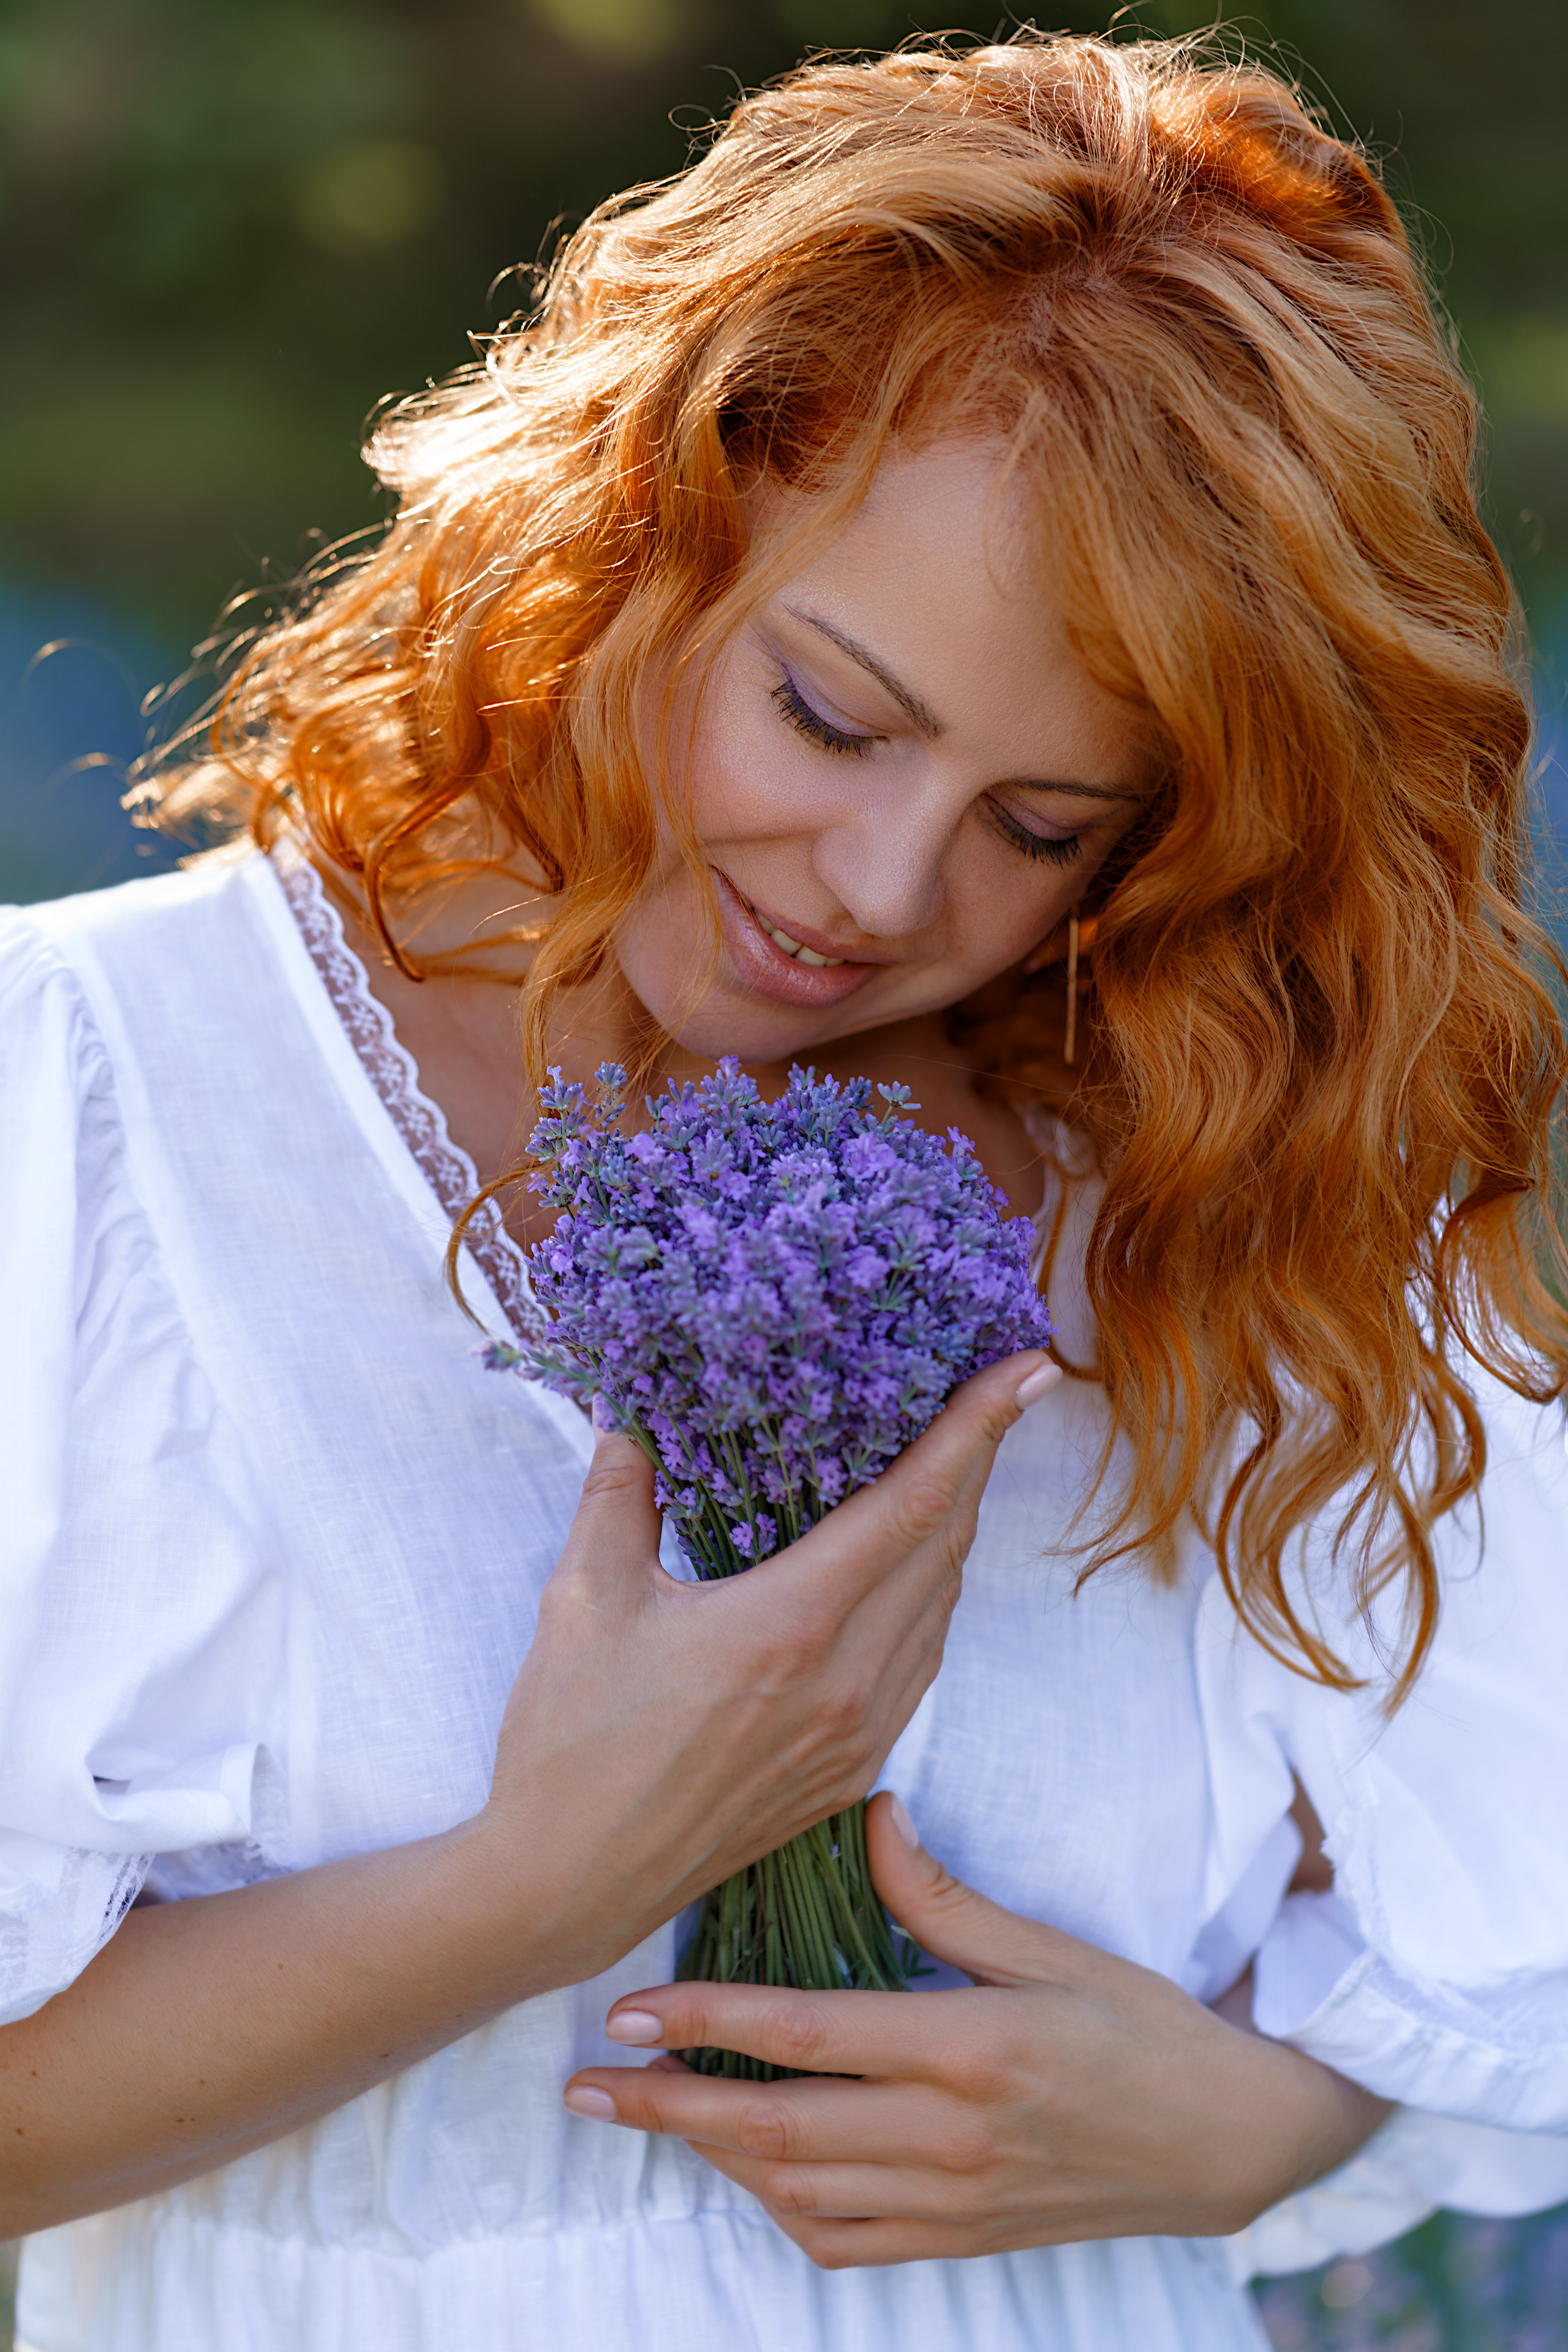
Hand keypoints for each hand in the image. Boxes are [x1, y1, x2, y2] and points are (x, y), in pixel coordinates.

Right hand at [477, 1355, 1060, 1986]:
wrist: (565, 1885)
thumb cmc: (567, 1743)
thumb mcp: (583, 1597)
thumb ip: (621, 1489)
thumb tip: (627, 1408)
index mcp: (791, 1625)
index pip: (916, 1503)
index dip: (980, 1428)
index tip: (1030, 1372)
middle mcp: (847, 1682)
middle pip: (947, 1546)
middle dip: (980, 1460)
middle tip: (996, 1392)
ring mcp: (858, 1736)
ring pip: (943, 1608)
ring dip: (955, 1530)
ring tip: (954, 1465)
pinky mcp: (849, 1773)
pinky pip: (919, 1664)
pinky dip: (928, 1598)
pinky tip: (905, 1566)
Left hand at [561, 1793, 1392, 2267]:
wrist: (1229, 2139)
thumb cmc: (1142, 2024)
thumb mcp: (1049, 1944)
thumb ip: (941, 1896)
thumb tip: (864, 1817)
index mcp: (968, 2049)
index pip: (804, 2037)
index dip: (705, 2024)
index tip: (627, 2013)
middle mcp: (949, 2138)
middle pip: (774, 2129)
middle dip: (668, 2110)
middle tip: (585, 2090)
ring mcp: (952, 2203)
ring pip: (796, 2191)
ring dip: (710, 2158)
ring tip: (647, 2115)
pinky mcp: (962, 2241)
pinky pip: (844, 2242)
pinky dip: (780, 2209)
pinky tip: (748, 2170)